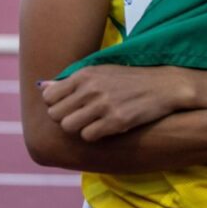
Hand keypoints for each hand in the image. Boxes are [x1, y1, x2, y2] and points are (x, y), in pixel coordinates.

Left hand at [41, 65, 190, 141]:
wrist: (164, 85)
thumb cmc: (130, 78)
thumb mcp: (101, 71)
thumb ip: (71, 80)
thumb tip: (42, 86)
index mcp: (85, 74)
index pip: (49, 96)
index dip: (56, 104)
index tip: (69, 106)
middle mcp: (91, 88)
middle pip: (55, 115)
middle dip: (65, 118)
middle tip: (82, 116)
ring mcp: (103, 105)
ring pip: (69, 127)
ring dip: (79, 128)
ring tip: (93, 122)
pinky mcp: (116, 121)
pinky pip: (88, 136)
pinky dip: (95, 135)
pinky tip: (106, 127)